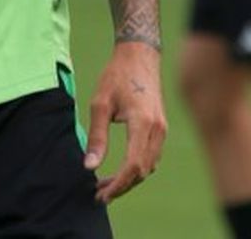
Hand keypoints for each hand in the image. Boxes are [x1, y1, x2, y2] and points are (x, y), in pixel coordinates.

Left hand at [84, 41, 167, 203]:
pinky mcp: (160, 128)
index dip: (117, 185)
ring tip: (104, 185)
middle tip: (98, 194)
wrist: (139, 55)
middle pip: (142, 171)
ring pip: (148, 166)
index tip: (99, 195)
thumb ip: (96, 137)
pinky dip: (137, 168)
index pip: (132, 165)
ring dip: (129, 179)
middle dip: (121, 187)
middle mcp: (157, 129)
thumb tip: (89, 167)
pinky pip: (151, 156)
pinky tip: (119, 170)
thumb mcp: (100, 104)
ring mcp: (162, 129)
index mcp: (143, 123)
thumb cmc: (117, 76)